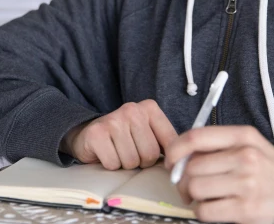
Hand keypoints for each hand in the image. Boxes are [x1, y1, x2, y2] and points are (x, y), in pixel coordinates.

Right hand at [60, 100, 177, 169]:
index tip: (157, 160)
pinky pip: (113, 163)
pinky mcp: (97, 133)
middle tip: (131, 152)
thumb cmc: (124, 138)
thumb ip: (166, 142)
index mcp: (149, 108)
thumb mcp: (148, 132)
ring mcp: (113, 120)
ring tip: (118, 152)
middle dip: (141, 161)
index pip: (170, 142)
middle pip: (150, 154)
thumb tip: (184, 160)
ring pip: (132, 161)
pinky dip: (110, 165)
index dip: (165, 158)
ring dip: (125, 164)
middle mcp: (132, 110)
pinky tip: (107, 153)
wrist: (89, 134)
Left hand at [164, 125, 273, 223]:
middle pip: (192, 167)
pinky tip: (212, 208)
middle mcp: (246, 157)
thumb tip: (178, 155)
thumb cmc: (263, 166)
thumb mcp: (246, 143)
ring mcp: (247, 184)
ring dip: (192, 196)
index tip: (171, 159)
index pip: (196, 137)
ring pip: (196, 189)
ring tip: (202, 196)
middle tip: (187, 184)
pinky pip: (205, 211)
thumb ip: (216, 144)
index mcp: (243, 136)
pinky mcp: (246, 209)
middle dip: (183, 178)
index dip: (175, 149)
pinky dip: (202, 212)